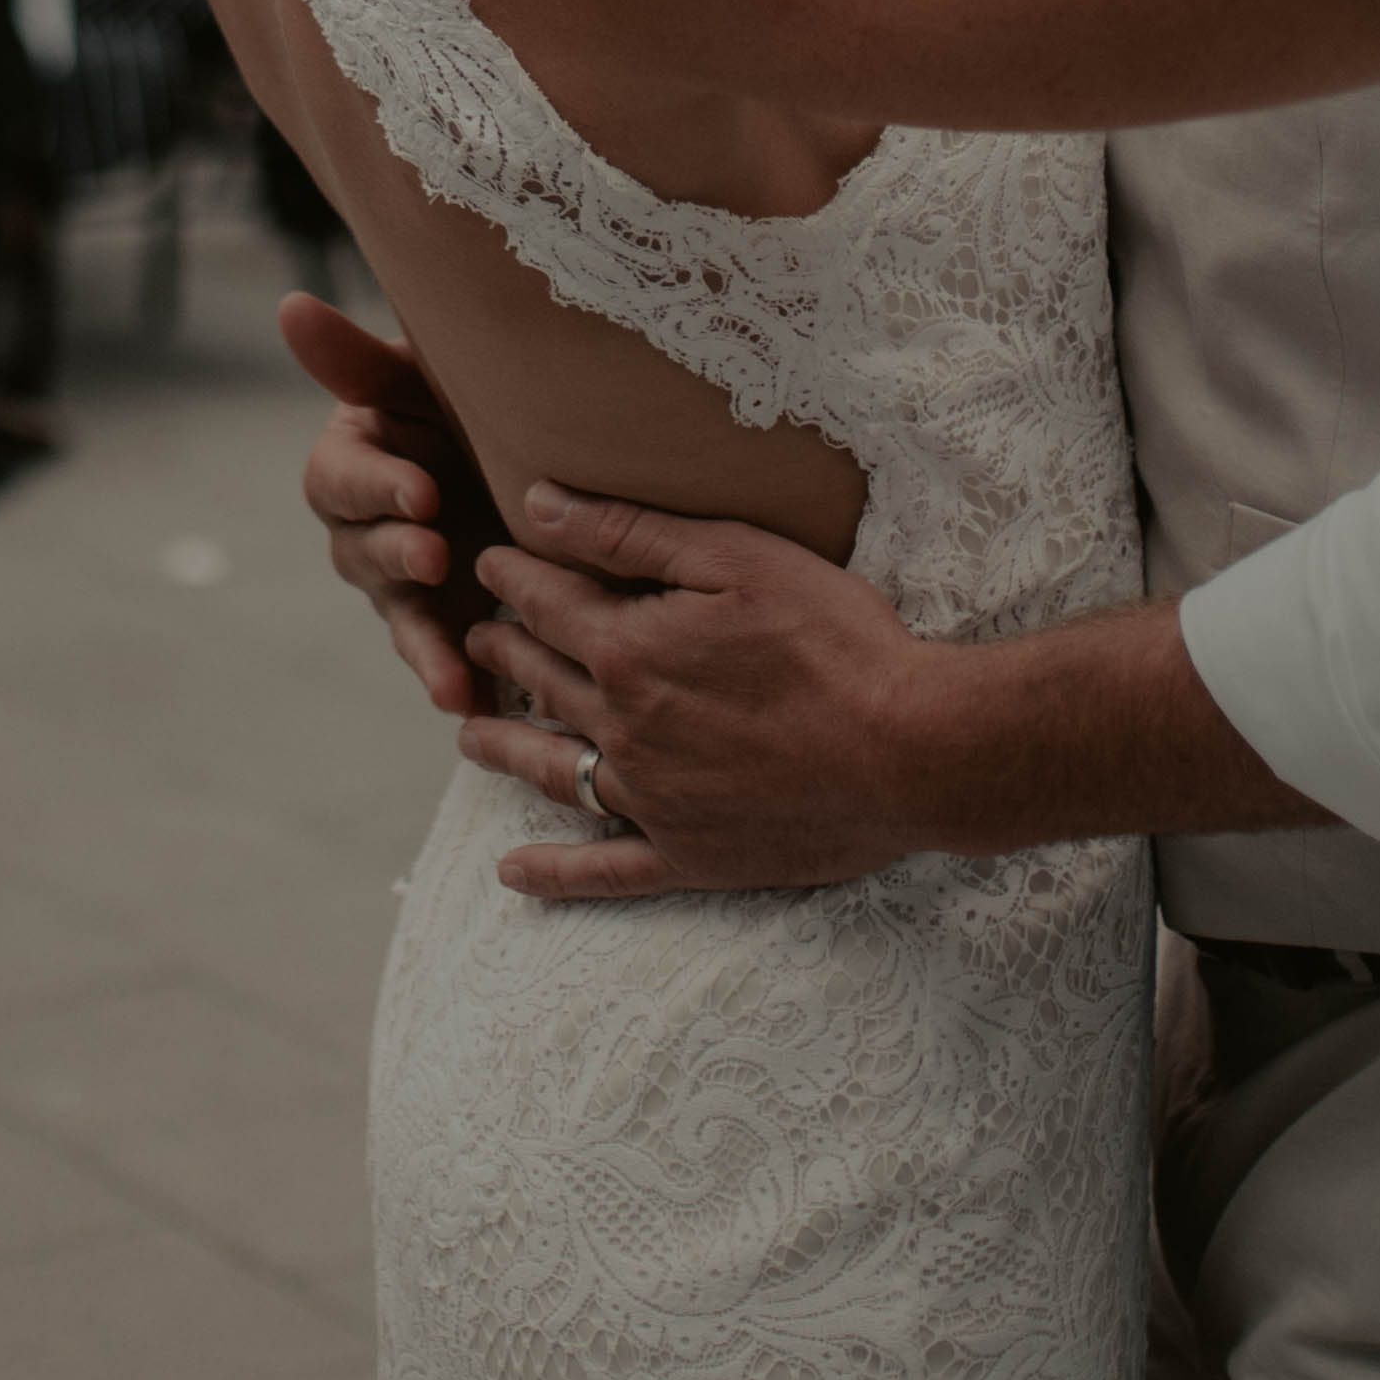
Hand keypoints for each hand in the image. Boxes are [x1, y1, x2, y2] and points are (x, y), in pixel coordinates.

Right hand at [282, 294, 486, 721]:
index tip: (421, 492)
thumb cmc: (461, 397)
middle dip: (399, 558)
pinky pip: (444, 661)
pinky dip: (459, 686)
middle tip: (437, 554)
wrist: (523, 445)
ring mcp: (405, 584)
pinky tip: (482, 713)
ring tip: (453, 679)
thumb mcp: (421, 374)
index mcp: (352, 464)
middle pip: (364, 554)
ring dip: (425, 648)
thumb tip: (290, 305)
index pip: (342, 478)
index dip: (377, 488)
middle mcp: (367, 531)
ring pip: (402, 617)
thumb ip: (357, 359)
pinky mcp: (446, 624)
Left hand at [459, 491, 945, 904]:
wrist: (910, 752)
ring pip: (554, 771)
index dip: (514, 577)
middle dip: (503, 654)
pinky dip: (555, 874)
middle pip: (541, 684)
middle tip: (478, 639)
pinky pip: (604, 872)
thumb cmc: (837, 641)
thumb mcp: (737, 557)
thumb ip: (630, 533)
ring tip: (468, 737)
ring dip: (503, 750)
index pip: (547, 604)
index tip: (491, 562)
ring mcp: (653, 801)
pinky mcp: (689, 857)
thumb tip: (538, 504)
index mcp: (629, 651)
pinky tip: (515, 873)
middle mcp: (624, 730)